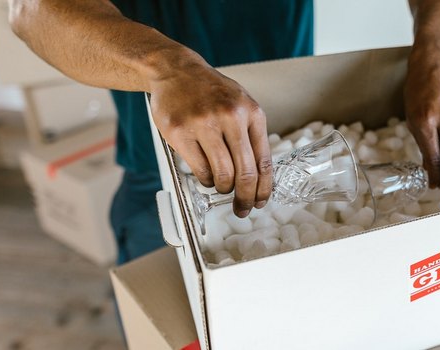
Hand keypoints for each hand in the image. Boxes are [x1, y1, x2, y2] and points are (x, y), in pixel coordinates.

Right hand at [149, 57, 271, 217]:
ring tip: (221, 185)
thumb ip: (251, 135)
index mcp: (251, 113)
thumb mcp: (241, 105)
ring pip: (222, 175)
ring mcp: (204, 124)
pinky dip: (205, 180)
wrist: (176, 71)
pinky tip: (206, 174)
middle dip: (245, 198)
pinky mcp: (180, 132)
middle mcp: (230, 117)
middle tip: (242, 209)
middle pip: (245, 173)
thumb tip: (259, 177)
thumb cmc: (211, 92)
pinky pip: (200, 170)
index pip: (263, 161)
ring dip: (223, 188)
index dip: (264, 188)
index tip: (261, 202)